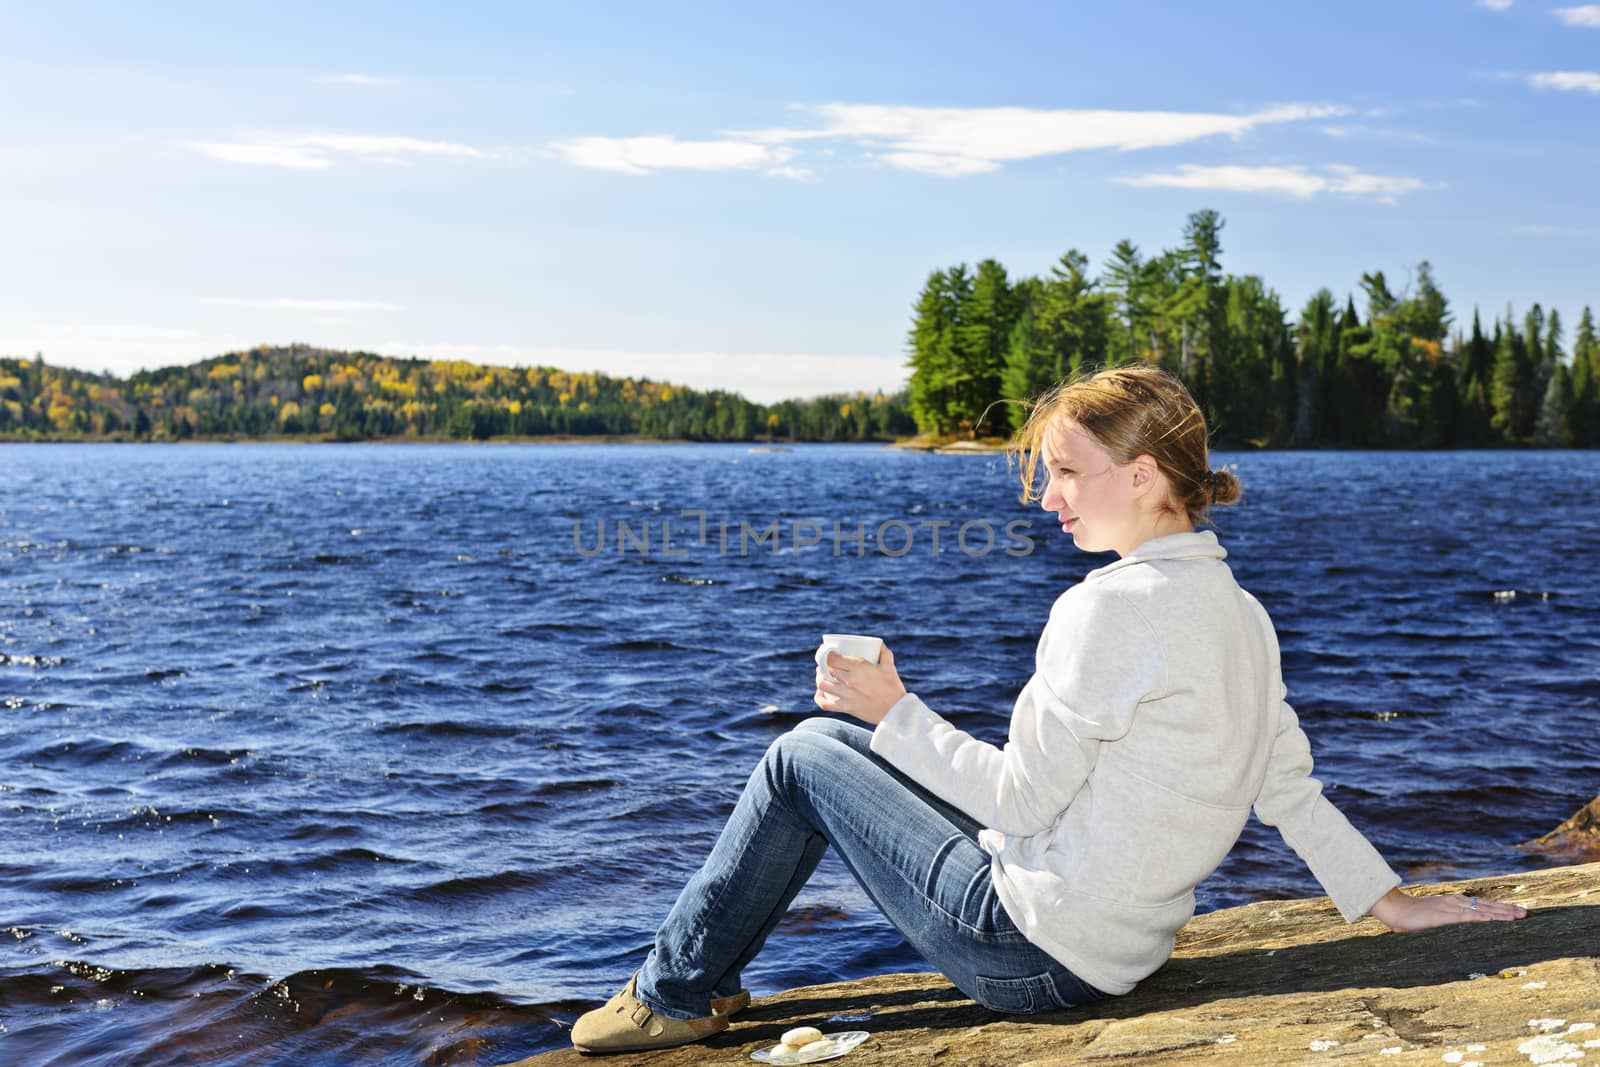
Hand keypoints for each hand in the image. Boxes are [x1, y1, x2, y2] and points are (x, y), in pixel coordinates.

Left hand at [813, 646, 906, 725]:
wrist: (896, 711)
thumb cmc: (893, 688)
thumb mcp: (889, 667)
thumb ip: (884, 653)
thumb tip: (879, 644)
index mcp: (859, 667)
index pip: (833, 657)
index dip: (825, 653)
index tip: (826, 652)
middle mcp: (850, 679)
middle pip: (826, 669)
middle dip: (822, 665)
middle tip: (825, 665)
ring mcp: (847, 694)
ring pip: (822, 685)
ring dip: (820, 679)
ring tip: (822, 677)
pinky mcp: (847, 707)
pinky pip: (825, 704)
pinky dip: (819, 698)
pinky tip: (820, 694)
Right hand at [1368, 887, 1527, 931]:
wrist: (1395, 910)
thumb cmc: (1412, 917)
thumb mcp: (1434, 919)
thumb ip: (1448, 923)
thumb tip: (1460, 932)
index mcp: (1454, 902)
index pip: (1482, 904)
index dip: (1500, 907)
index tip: (1516, 910)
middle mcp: (1456, 902)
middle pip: (1487, 905)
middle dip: (1507, 909)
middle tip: (1526, 913)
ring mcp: (1452, 908)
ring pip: (1482, 910)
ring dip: (1501, 913)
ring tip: (1518, 916)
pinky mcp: (1446, 916)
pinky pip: (1469, 917)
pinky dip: (1484, 917)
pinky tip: (1496, 919)